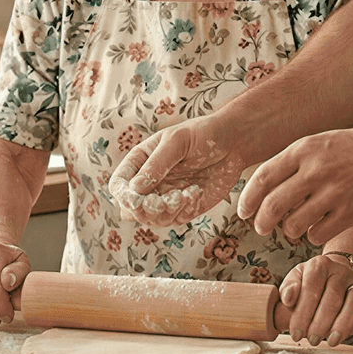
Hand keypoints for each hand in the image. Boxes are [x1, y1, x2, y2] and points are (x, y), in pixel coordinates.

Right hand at [109, 118, 246, 225]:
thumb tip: (135, 189)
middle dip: (145, 210)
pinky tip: (196, 192)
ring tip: (184, 195)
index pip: (119, 185)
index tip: (137, 200)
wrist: (233, 142)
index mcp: (140, 162)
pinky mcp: (184, 207)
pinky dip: (184, 211)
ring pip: (152, 219)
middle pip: (131, 209)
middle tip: (164, 201)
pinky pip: (175, 219)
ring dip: (166, 212)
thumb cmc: (203, 134)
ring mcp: (166, 196)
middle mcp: (149, 182)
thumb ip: (156, 164)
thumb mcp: (177, 141)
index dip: (123, 196)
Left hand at [238, 126, 352, 244]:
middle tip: (262, 227)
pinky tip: (320, 227)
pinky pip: (317, 234)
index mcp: (305, 149)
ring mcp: (334, 193)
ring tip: (296, 227)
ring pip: (293, 225)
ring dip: (290, 231)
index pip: (262, 177)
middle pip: (272, 206)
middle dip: (262, 222)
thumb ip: (296, 160)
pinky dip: (314, 235)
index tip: (244, 211)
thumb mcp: (323, 141)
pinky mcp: (350, 213)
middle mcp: (316, 170)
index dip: (248, 199)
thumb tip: (264, 183)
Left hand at [278, 254, 352, 346]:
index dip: (302, 312)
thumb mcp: (296, 278)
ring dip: (344, 323)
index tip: (296, 333)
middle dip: (321, 322)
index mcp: (319, 265)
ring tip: (332, 341)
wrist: (335, 271)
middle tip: (312, 340)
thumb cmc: (312, 281)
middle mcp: (340, 271)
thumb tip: (287, 299)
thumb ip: (289, 287)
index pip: (311, 287)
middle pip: (333, 296)